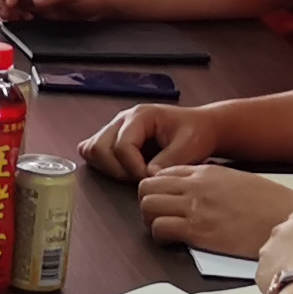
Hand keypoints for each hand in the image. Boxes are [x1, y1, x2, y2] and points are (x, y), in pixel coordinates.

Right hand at [81, 99, 221, 180]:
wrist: (200, 127)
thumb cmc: (197, 133)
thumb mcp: (190, 146)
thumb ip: (168, 161)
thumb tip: (147, 176)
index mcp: (141, 116)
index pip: (122, 146)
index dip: (134, 168)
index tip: (151, 178)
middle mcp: (122, 119)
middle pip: (99, 148)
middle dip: (118, 170)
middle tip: (140, 178)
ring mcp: (115, 127)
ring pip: (91, 150)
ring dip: (109, 168)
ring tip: (132, 173)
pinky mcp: (112, 137)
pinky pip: (91, 150)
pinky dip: (101, 163)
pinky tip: (121, 169)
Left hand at [136, 162, 292, 255]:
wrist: (287, 218)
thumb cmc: (270, 203)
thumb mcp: (238, 180)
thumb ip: (212, 182)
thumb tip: (195, 189)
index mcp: (206, 172)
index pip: (162, 172)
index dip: (158, 187)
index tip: (165, 199)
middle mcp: (196, 186)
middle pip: (147, 187)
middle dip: (148, 201)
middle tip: (158, 215)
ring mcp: (195, 208)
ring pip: (147, 206)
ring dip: (150, 219)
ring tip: (164, 228)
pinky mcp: (198, 232)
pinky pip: (160, 229)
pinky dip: (160, 236)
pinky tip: (173, 240)